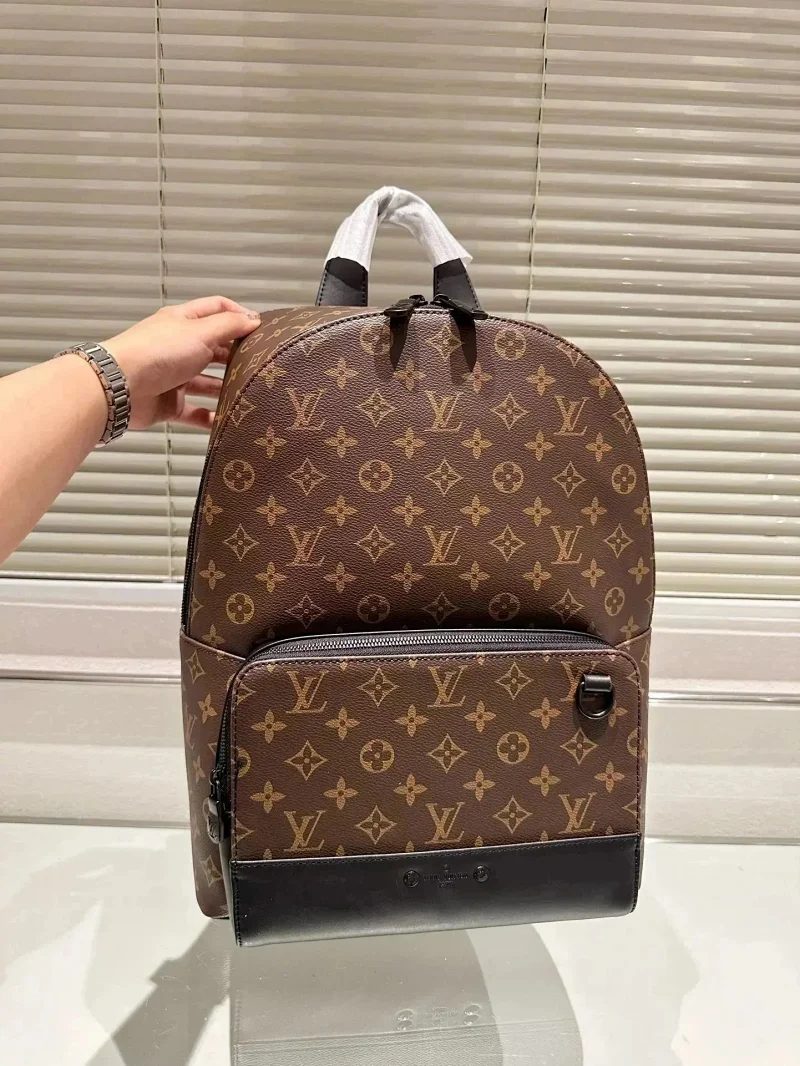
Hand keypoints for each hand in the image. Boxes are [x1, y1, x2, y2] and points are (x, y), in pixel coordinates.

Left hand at [102, 296, 260, 430]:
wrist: (120, 387)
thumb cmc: (156, 352)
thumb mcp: (201, 332)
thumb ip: (230, 326)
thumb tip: (253, 319)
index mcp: (183, 322)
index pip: (216, 309)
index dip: (238, 315)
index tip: (260, 328)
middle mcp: (178, 347)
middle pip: (213, 348)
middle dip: (235, 355)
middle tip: (257, 364)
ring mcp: (173, 376)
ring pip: (205, 383)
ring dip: (225, 388)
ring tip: (246, 394)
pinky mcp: (169, 403)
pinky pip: (194, 412)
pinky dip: (210, 417)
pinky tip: (225, 420)